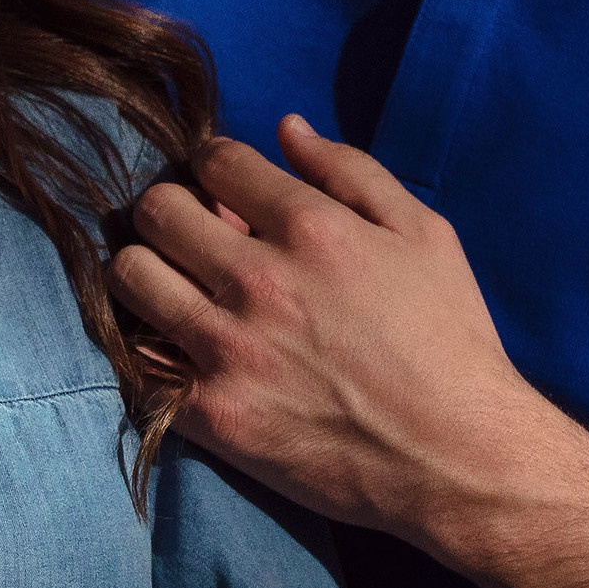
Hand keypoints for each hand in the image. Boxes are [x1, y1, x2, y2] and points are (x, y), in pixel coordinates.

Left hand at [109, 114, 577, 560]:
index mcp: (312, 227)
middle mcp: (259, 280)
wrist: (459, 461)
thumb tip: (285, 127)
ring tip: (180, 289)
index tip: (225, 192)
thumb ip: (352, 171)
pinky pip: (137, 358)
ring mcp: (228, 349)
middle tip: (194, 237)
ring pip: (129, 275)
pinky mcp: (210, 413)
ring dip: (149, 272)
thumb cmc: (450, 342)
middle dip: (172, 211)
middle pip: (155, 209)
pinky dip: (153, 347)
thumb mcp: (425, 235)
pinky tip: (184, 350)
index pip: (214, 160)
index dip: (216, 167)